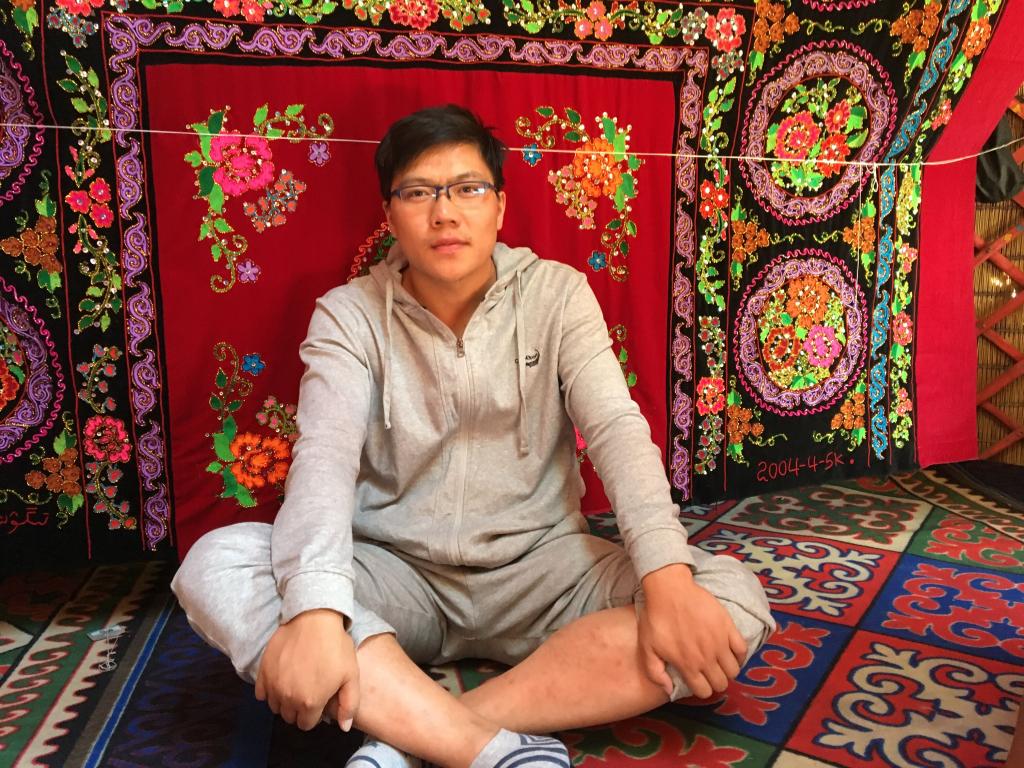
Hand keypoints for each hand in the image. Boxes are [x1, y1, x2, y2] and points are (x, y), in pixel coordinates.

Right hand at [254, 609, 359, 730]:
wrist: (314, 619)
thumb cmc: (336, 646)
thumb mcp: (351, 675)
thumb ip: (349, 705)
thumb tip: (343, 728)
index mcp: (310, 703)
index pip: (306, 724)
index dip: (315, 715)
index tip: (319, 700)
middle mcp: (288, 698)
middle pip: (290, 717)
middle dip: (299, 709)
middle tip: (309, 691)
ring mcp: (273, 685)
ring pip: (275, 706)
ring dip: (284, 701)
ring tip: (296, 684)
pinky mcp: (263, 672)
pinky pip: (261, 694)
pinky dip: (269, 691)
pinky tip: (281, 679)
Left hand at [637, 564, 745, 699]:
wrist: (670, 589)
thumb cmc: (656, 617)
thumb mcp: (647, 647)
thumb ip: (655, 672)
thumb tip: (668, 690)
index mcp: (687, 665)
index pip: (704, 691)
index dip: (702, 689)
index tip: (699, 681)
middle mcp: (706, 658)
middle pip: (721, 683)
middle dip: (716, 681)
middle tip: (710, 672)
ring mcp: (719, 642)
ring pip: (734, 670)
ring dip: (728, 670)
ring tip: (721, 662)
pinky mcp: (728, 627)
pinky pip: (742, 649)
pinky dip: (739, 654)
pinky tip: (731, 651)